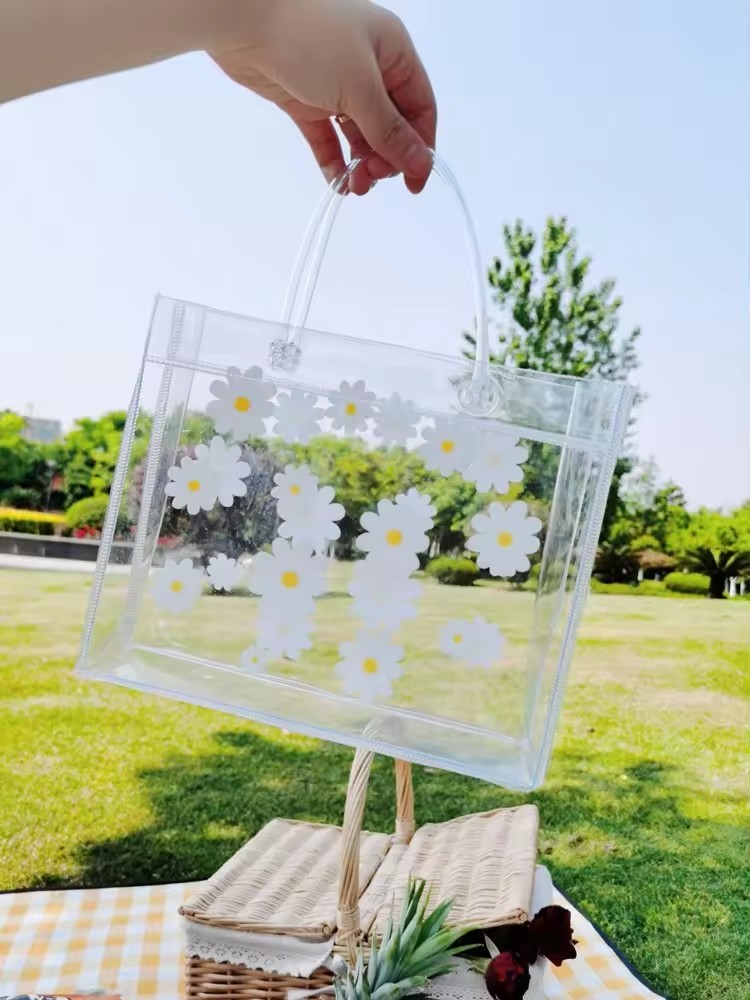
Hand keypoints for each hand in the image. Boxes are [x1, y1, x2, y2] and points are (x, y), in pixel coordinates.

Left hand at [211, 0, 436, 193]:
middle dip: (386, 157)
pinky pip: (327, 137)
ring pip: (359, 135)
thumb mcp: (360, 87)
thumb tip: (421, 163)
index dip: (421, 147)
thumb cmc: (310, 38)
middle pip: (390, 126)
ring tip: (354, 186)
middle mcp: (369, 68)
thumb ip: (390, 131)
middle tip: (372, 177)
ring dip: (361, 164)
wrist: (244, 20)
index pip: (419, 107)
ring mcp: (336, 85)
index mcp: (393, 52)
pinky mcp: (306, 100)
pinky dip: (334, 160)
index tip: (414, 184)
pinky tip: (337, 182)